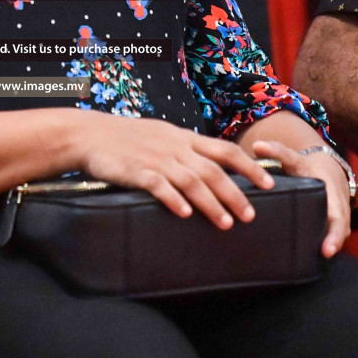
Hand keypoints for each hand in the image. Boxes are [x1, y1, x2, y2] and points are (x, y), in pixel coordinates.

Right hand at [75, 113, 274, 228]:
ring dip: (210, 203)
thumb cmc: (126, 138)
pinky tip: (184, 213)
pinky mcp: (135, 170)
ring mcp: (156, 158)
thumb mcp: (162, 135)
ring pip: (191, 180)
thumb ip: (186, 149)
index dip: (249, 166)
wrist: (89, 134)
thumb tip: (211, 166)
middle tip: (250, 215)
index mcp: (184, 138)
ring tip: (225, 223)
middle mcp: (175, 147)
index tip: (268, 182)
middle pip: (213, 170)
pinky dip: (173, 199)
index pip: (225, 150)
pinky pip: (158, 185)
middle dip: (235, 194)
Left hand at [247, 140, 351, 258]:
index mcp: (332, 196)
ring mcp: (337, 220)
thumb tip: (257, 146)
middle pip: (339, 232)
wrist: (326, 169)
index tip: (326, 250)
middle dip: (333, 245)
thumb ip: (277, 152)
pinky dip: (321, 248)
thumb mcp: (294, 159)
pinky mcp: (330, 226)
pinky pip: (329, 238)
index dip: (334, 236)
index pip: (337, 219)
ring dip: (326, 248)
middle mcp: (338, 210)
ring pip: (336, 237)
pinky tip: (304, 260)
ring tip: (308, 263)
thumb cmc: (306, 167)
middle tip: (322, 257)